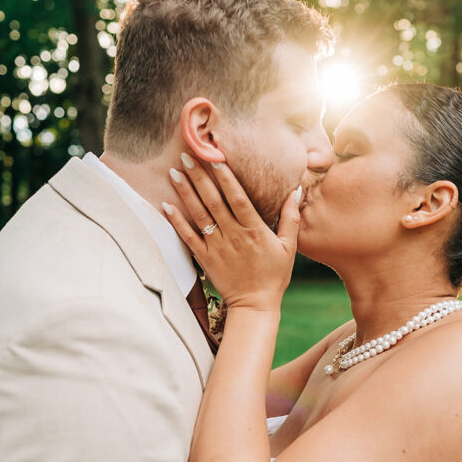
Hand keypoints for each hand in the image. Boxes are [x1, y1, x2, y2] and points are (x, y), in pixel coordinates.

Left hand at [163, 157, 300, 311]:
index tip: (216, 158)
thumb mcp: (289, 246)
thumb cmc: (274, 275)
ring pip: (198, 214)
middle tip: (187, 155)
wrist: (255, 306)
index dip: (226, 177)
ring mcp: (217, 247)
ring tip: (174, 172)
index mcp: (254, 229)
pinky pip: (188, 237)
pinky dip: (176, 221)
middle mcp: (233, 235)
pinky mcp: (205, 258)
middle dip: (199, 176)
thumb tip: (295, 191)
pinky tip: (166, 205)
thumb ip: (290, 218)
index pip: (238, 198)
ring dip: (185, 192)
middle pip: (213, 200)